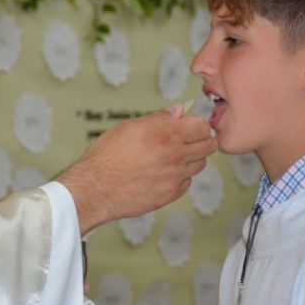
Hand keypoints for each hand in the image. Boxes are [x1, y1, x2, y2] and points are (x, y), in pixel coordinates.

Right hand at [57, 110, 217, 233]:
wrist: (95, 188)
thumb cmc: (107, 155)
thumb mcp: (129, 127)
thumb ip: (158, 119)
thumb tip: (178, 111)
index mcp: (166, 133)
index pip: (202, 126)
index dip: (196, 125)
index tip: (189, 127)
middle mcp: (175, 154)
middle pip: (209, 145)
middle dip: (200, 141)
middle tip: (187, 141)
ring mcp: (175, 176)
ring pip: (200, 164)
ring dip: (191, 159)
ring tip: (172, 158)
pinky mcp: (171, 194)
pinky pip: (186, 182)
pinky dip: (180, 177)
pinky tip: (162, 174)